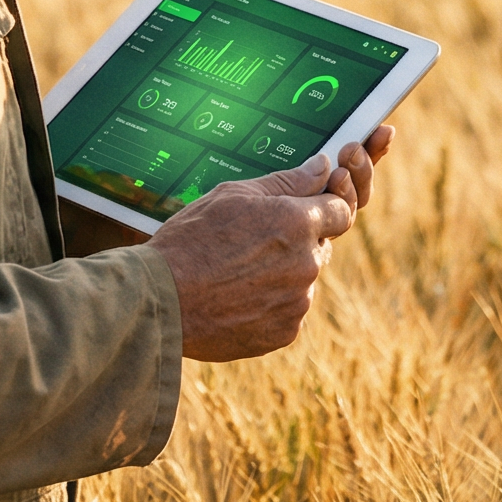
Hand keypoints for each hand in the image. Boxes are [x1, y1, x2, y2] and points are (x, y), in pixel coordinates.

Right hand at [149, 127, 396, 361]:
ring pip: (301, 281)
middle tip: (254, 244)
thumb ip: (287, 182)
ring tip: (235, 274)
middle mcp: (306, 264)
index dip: (322, 209)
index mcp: (298, 223)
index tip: (302, 212)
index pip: (341, 210)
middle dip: (297, 243)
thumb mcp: (233, 195)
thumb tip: (323, 168)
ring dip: (282, 276)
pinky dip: (268, 305)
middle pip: (320, 247)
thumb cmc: (191, 239)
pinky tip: (234, 299)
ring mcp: (297, 302)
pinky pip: (287, 313)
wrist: (160, 300)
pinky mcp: (283, 333)